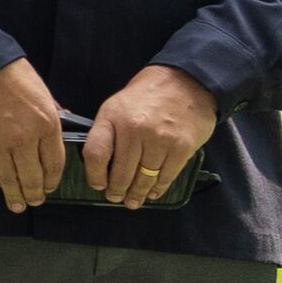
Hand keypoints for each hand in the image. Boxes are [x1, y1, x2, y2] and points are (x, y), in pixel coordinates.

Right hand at [0, 57, 65, 215]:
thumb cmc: (12, 76)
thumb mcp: (43, 93)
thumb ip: (53, 116)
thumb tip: (61, 130)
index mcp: (46, 124)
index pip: (54, 164)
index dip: (53, 180)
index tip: (51, 187)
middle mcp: (25, 139)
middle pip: (34, 178)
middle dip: (36, 193)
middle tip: (37, 200)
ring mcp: (1, 145)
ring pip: (11, 180)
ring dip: (16, 196)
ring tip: (19, 205)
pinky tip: (3, 186)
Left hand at [81, 64, 218, 210]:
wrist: (186, 81)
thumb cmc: (147, 95)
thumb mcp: (117, 104)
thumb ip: (107, 131)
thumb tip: (100, 165)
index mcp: (112, 116)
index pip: (95, 154)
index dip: (94, 175)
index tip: (98, 185)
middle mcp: (134, 129)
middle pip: (121, 172)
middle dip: (117, 191)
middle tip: (116, 198)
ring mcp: (159, 140)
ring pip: (143, 179)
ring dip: (137, 194)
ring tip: (133, 201)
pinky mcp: (181, 148)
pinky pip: (166, 176)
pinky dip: (158, 189)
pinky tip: (152, 193)